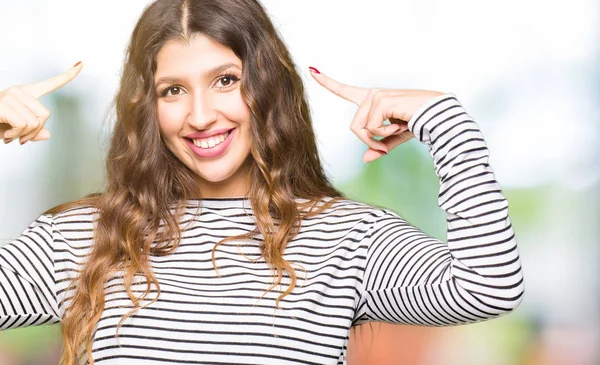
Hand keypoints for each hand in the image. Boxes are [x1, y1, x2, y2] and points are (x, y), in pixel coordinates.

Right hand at [0, 62, 82, 144]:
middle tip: (21, 138)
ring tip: (10, 135)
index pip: (49, 84)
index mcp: (25, 94)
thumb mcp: (16, 131)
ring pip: (36, 122)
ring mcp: (10, 96)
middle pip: (45, 115)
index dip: (67, 76)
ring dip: (24, 136)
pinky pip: (24, 125)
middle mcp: (18, 91)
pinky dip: (17, 135)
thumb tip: (47, 134)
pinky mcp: (3, 104)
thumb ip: (33, 132)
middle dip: (35, 131)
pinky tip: (5, 135)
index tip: (81, 64)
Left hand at [309, 67, 444, 162]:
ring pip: (361, 130)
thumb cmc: (419, 123)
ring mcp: (375, 95)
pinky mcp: (381, 100)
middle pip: (354, 128)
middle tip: (387, 143)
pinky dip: (386, 134)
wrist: (437, 116)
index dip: (328, 82)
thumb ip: (379, 147)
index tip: (312, 70)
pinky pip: (373, 128)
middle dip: (369, 141)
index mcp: (372, 100)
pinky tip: (401, 126)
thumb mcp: (394, 139)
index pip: (345, 91)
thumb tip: (366, 159)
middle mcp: (371, 95)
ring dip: (379, 138)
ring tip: (398, 130)